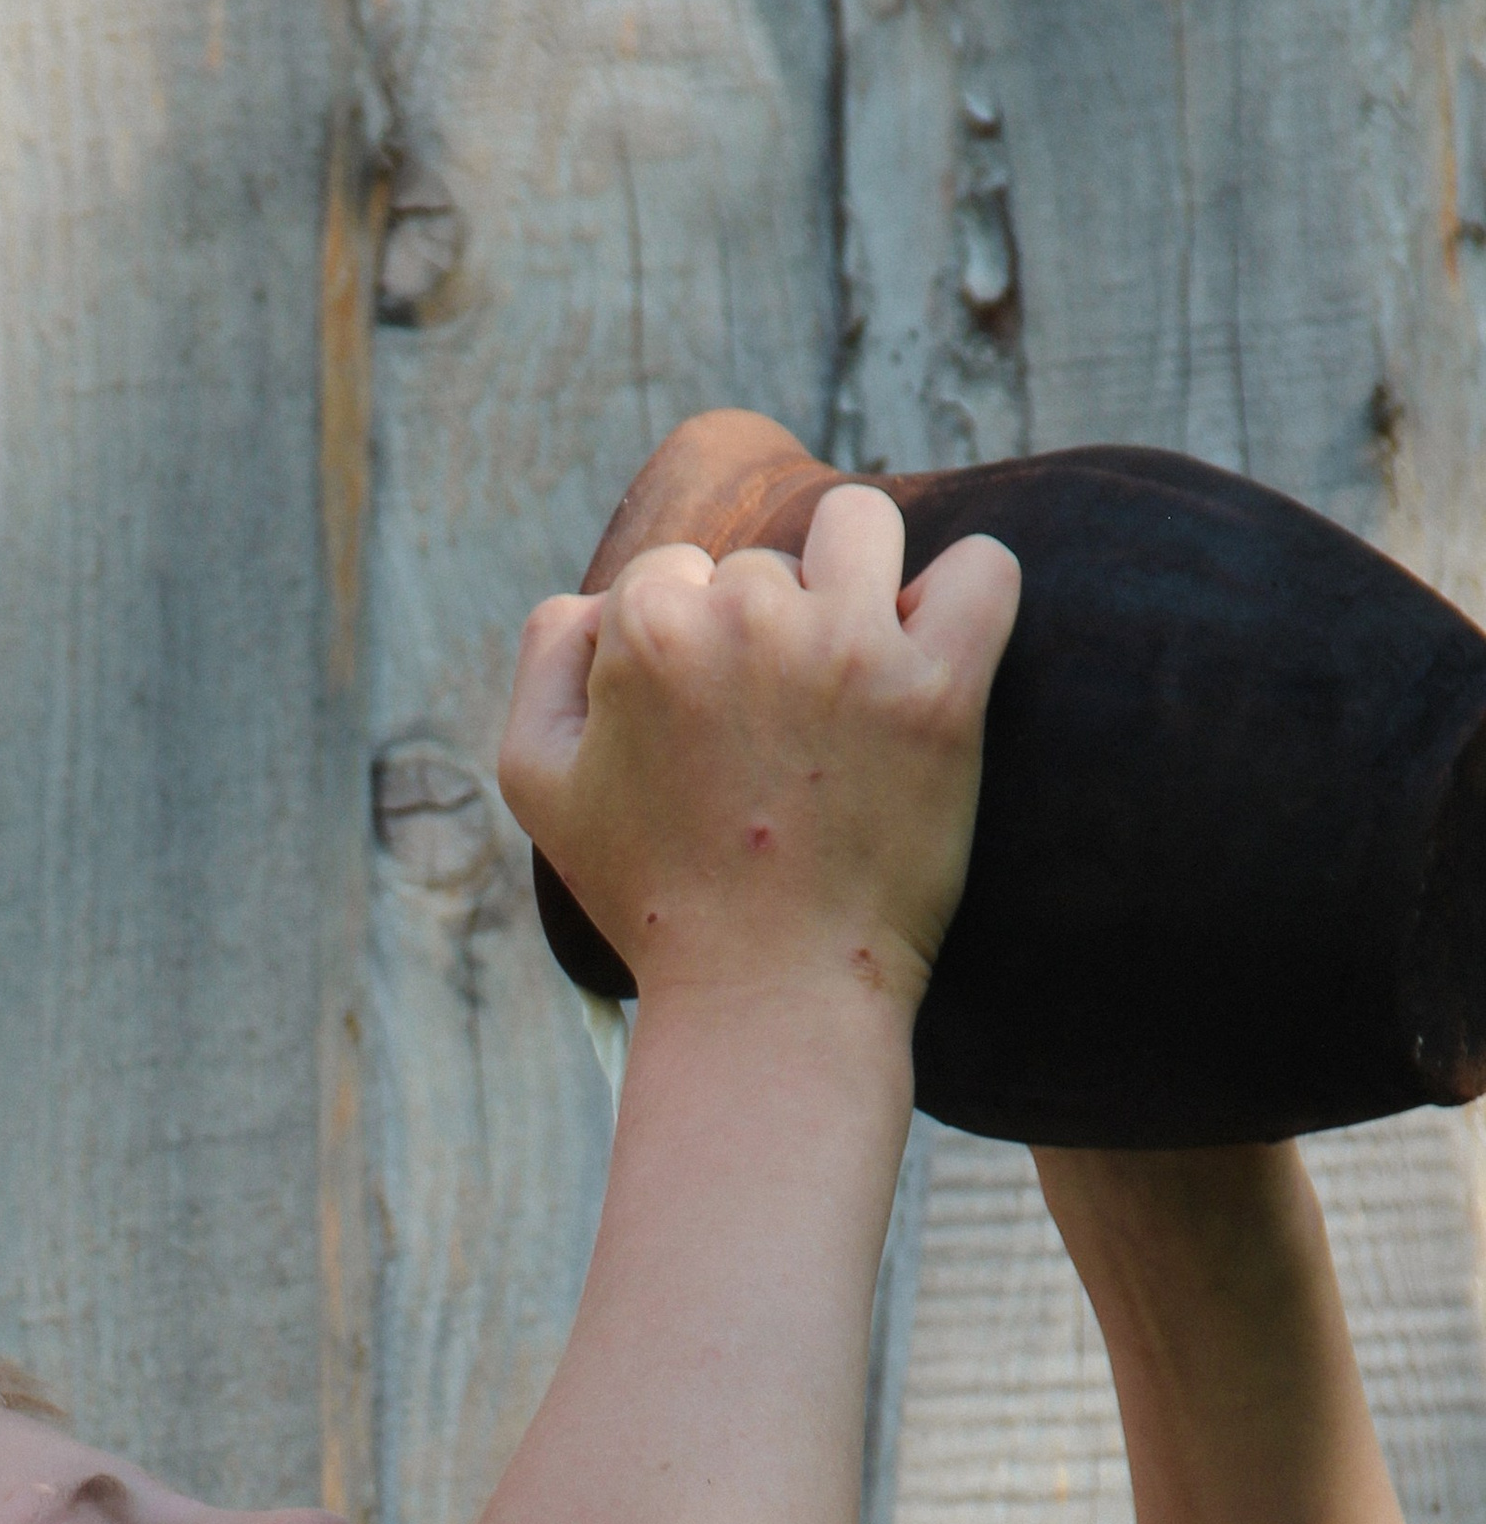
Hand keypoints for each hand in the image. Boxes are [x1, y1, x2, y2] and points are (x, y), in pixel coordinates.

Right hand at [497, 484, 1020, 1025]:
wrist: (765, 997)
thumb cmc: (650, 899)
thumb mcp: (538, 786)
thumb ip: (546, 660)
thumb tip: (597, 596)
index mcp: (647, 627)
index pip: (672, 572)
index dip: (681, 651)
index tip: (701, 733)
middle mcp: (747, 616)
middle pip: (765, 564)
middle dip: (765, 637)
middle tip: (771, 745)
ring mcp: (850, 648)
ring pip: (860, 525)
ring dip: (855, 580)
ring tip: (849, 673)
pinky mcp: (940, 691)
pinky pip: (984, 572)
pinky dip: (968, 593)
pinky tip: (934, 654)